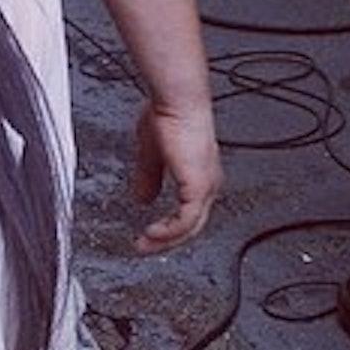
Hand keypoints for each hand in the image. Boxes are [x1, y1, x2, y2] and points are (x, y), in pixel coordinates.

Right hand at [129, 100, 221, 252]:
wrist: (177, 103)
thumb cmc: (169, 116)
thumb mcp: (152, 154)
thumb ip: (148, 178)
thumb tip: (142, 198)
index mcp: (199, 175)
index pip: (188, 211)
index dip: (168, 226)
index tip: (147, 234)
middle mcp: (207, 183)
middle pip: (191, 225)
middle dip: (166, 240)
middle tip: (143, 247)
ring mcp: (205, 187)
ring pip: (190, 228)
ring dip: (165, 240)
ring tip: (144, 244)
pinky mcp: (198, 188)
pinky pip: (185, 221)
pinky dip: (167, 231)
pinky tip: (152, 234)